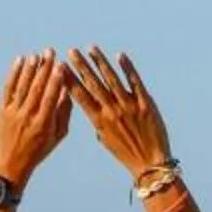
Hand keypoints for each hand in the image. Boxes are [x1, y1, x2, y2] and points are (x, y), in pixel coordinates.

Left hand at [0, 50, 72, 186]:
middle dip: (44, 68)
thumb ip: (63, 113)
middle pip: (36, 88)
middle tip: (50, 52)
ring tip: (36, 55)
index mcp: (43, 124)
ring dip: (29, 69)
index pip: (50, 97)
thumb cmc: (38, 150)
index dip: (55, 80)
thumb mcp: (57, 136)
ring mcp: (13, 113)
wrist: (10, 164)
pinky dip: (13, 74)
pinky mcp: (2, 111)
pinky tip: (19, 61)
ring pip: (22, 87)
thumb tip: (66, 89)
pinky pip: (8, 89)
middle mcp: (27, 117)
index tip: (61, 65)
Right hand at [63, 49, 173, 181]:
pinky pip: (134, 82)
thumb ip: (98, 121)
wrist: (150, 163)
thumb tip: (92, 107)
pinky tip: (119, 56)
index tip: (61, 69)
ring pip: (112, 80)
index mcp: (100, 121)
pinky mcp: (145, 104)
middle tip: (71, 51)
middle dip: (81, 66)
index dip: (70, 81)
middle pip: (93, 84)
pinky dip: (127, 68)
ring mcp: (129, 106)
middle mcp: (112, 112)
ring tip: (91, 48)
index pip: (81, 97)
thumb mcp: (107, 139)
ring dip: (100, 62)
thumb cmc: (127, 152)